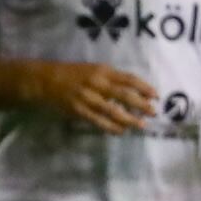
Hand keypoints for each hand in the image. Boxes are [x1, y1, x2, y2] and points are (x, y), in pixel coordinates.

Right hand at [22, 62, 158, 132]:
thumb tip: (131, 90)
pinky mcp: (79, 110)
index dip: (144, 87)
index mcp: (102, 71)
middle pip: (125, 95)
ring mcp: (88, 98)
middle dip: (141, 104)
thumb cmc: (71, 73)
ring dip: (129, 119)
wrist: (44, 80)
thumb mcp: (92, 69)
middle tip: (154, 112)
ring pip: (113, 111)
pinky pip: (99, 121)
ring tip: (141, 125)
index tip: (156, 95)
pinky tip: (121, 131)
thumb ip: (110, 78)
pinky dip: (111, 127)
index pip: (129, 79)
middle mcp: (97, 83)